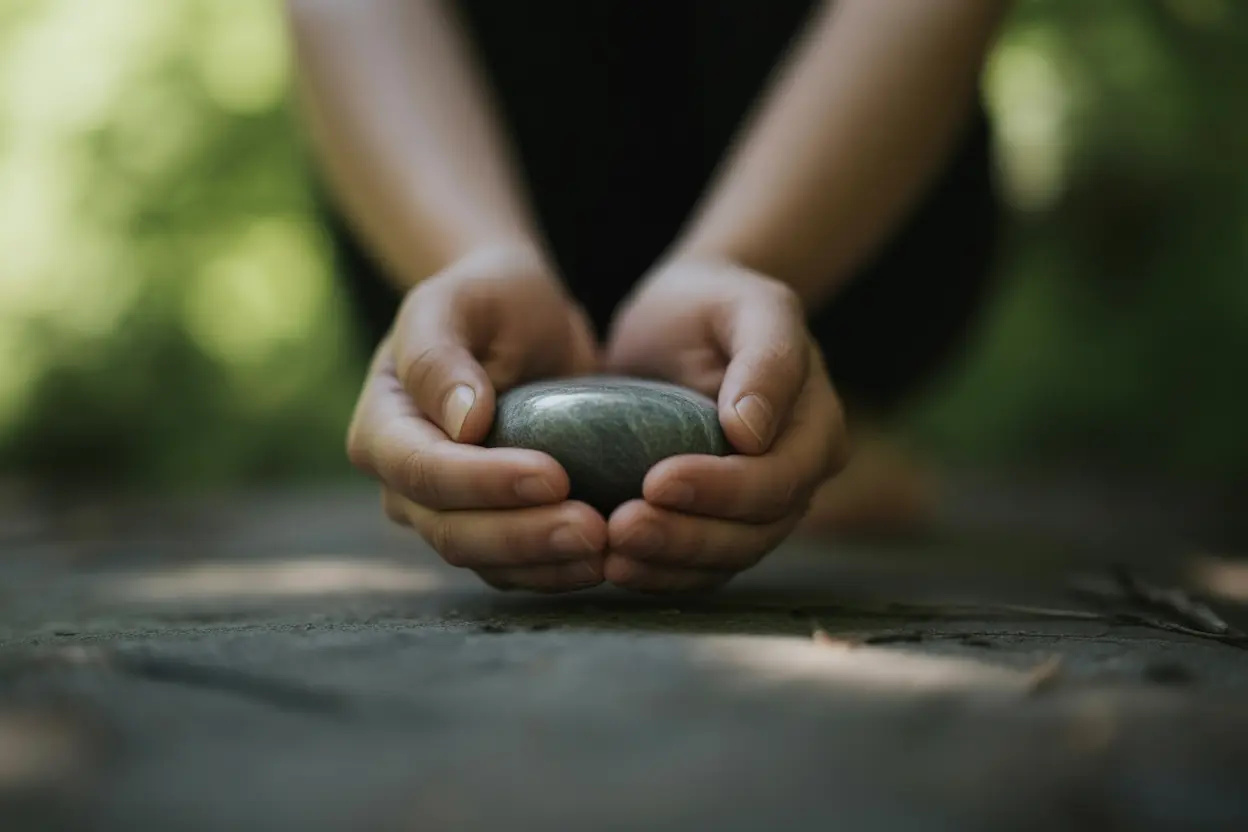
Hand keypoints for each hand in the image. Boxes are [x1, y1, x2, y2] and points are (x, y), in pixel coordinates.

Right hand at [346, 245, 607, 591]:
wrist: (525, 321)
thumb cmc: (489, 299)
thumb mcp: (459, 301)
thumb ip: (442, 354)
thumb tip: (462, 423)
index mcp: (382, 425)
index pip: (422, 470)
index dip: (483, 481)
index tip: (553, 476)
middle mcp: (404, 482)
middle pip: (451, 531)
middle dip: (522, 536)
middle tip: (593, 529)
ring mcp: (445, 514)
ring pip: (485, 561)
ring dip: (545, 562)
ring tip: (607, 549)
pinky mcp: (491, 531)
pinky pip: (517, 569)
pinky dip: (558, 570)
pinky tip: (608, 558)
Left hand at [603, 258, 848, 592]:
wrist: (680, 321)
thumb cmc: (715, 303)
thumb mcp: (749, 305)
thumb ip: (766, 358)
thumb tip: (751, 434)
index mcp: (816, 430)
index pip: (778, 480)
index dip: (722, 490)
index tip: (656, 480)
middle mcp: (795, 480)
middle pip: (753, 533)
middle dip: (686, 537)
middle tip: (621, 529)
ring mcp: (757, 511)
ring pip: (723, 560)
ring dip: (666, 565)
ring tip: (610, 556)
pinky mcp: (714, 526)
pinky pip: (694, 567)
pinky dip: (656, 573)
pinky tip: (611, 564)